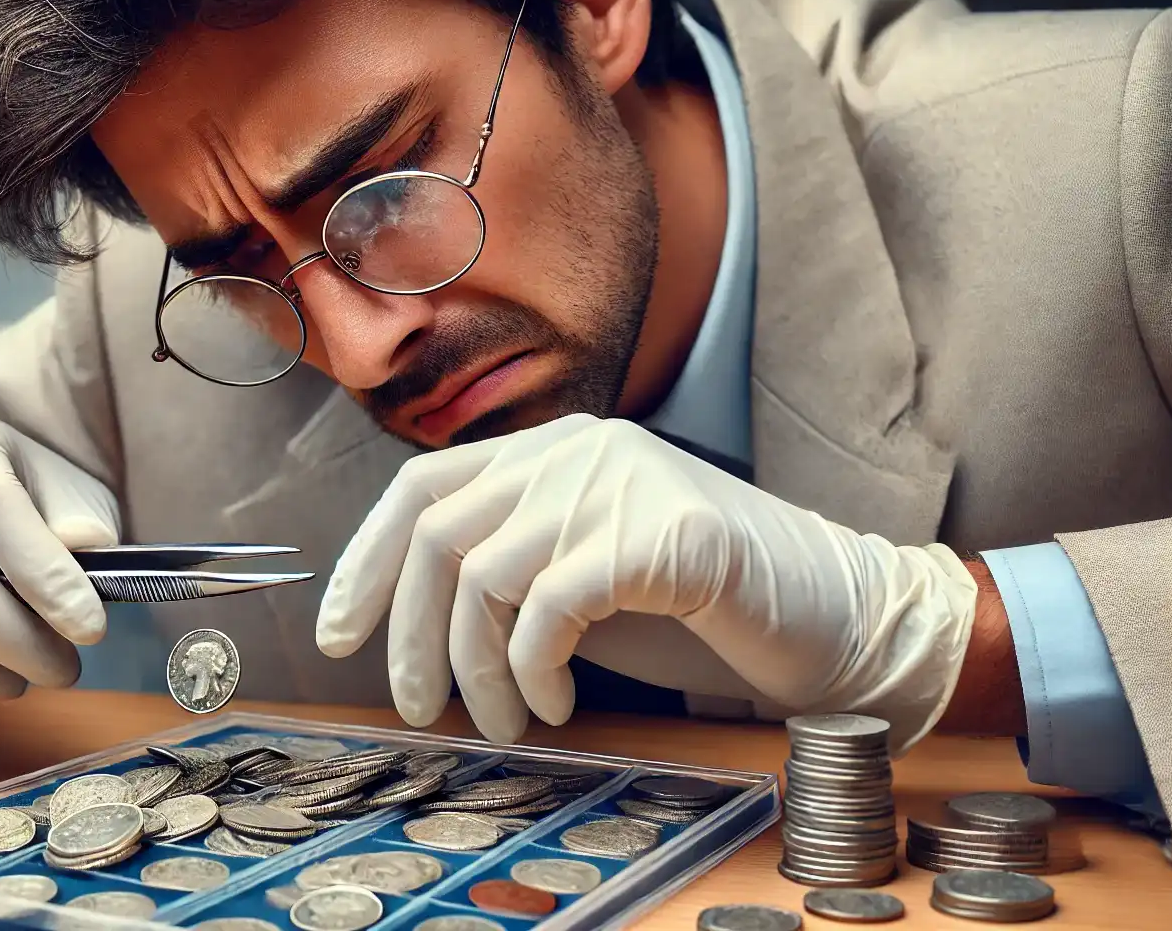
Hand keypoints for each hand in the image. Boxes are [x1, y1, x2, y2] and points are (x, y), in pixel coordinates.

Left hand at [315, 414, 976, 748]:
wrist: (835, 620)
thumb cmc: (700, 610)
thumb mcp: (579, 576)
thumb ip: (507, 568)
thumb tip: (407, 618)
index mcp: (553, 449)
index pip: (421, 486)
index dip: (364, 560)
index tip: (336, 633)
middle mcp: (579, 449)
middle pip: (440, 533)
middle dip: (411, 633)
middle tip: (414, 706)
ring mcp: (624, 482)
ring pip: (487, 576)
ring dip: (478, 671)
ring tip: (508, 722)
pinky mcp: (667, 534)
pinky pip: (552, 605)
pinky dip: (536, 670)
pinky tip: (559, 705)